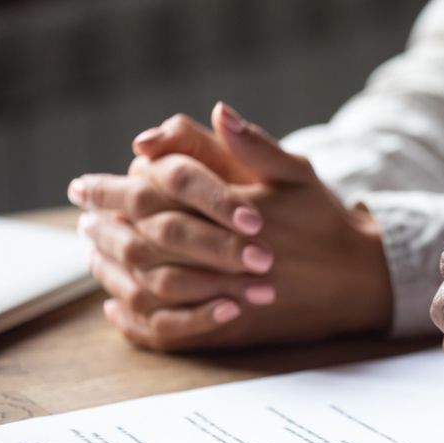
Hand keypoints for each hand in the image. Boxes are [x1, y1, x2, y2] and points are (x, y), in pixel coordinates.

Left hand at [68, 103, 390, 349]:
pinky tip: (117, 308)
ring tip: (94, 252)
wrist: (359, 281)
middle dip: (104, 227)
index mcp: (237, 210)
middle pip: (143, 239)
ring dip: (113, 268)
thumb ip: (254, 145)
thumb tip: (218, 111)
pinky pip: (170, 330)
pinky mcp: (232, 328)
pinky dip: (136, 320)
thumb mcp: (297, 174)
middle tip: (83, 217)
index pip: (157, 192)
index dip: (113, 189)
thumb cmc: (325, 223)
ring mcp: (228, 294)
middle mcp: (228, 254)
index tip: (84, 186)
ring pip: (150, 284)